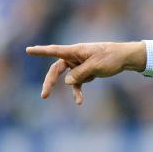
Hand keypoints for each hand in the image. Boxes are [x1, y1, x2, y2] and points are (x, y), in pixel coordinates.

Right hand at [26, 41, 146, 105]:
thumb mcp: (95, 66)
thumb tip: (66, 82)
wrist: (125, 58)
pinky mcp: (86, 71)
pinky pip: (78, 82)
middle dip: (50, 82)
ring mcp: (79, 64)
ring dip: (72, 89)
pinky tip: (79, 101)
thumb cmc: (110, 57)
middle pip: (57, 69)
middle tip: (44, 95)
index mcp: (75, 51)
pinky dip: (78, 90)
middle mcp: (74, 57)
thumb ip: (80, 73)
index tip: (28, 50)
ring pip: (68, 77)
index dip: (41, 51)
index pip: (54, 51)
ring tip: (78, 101)